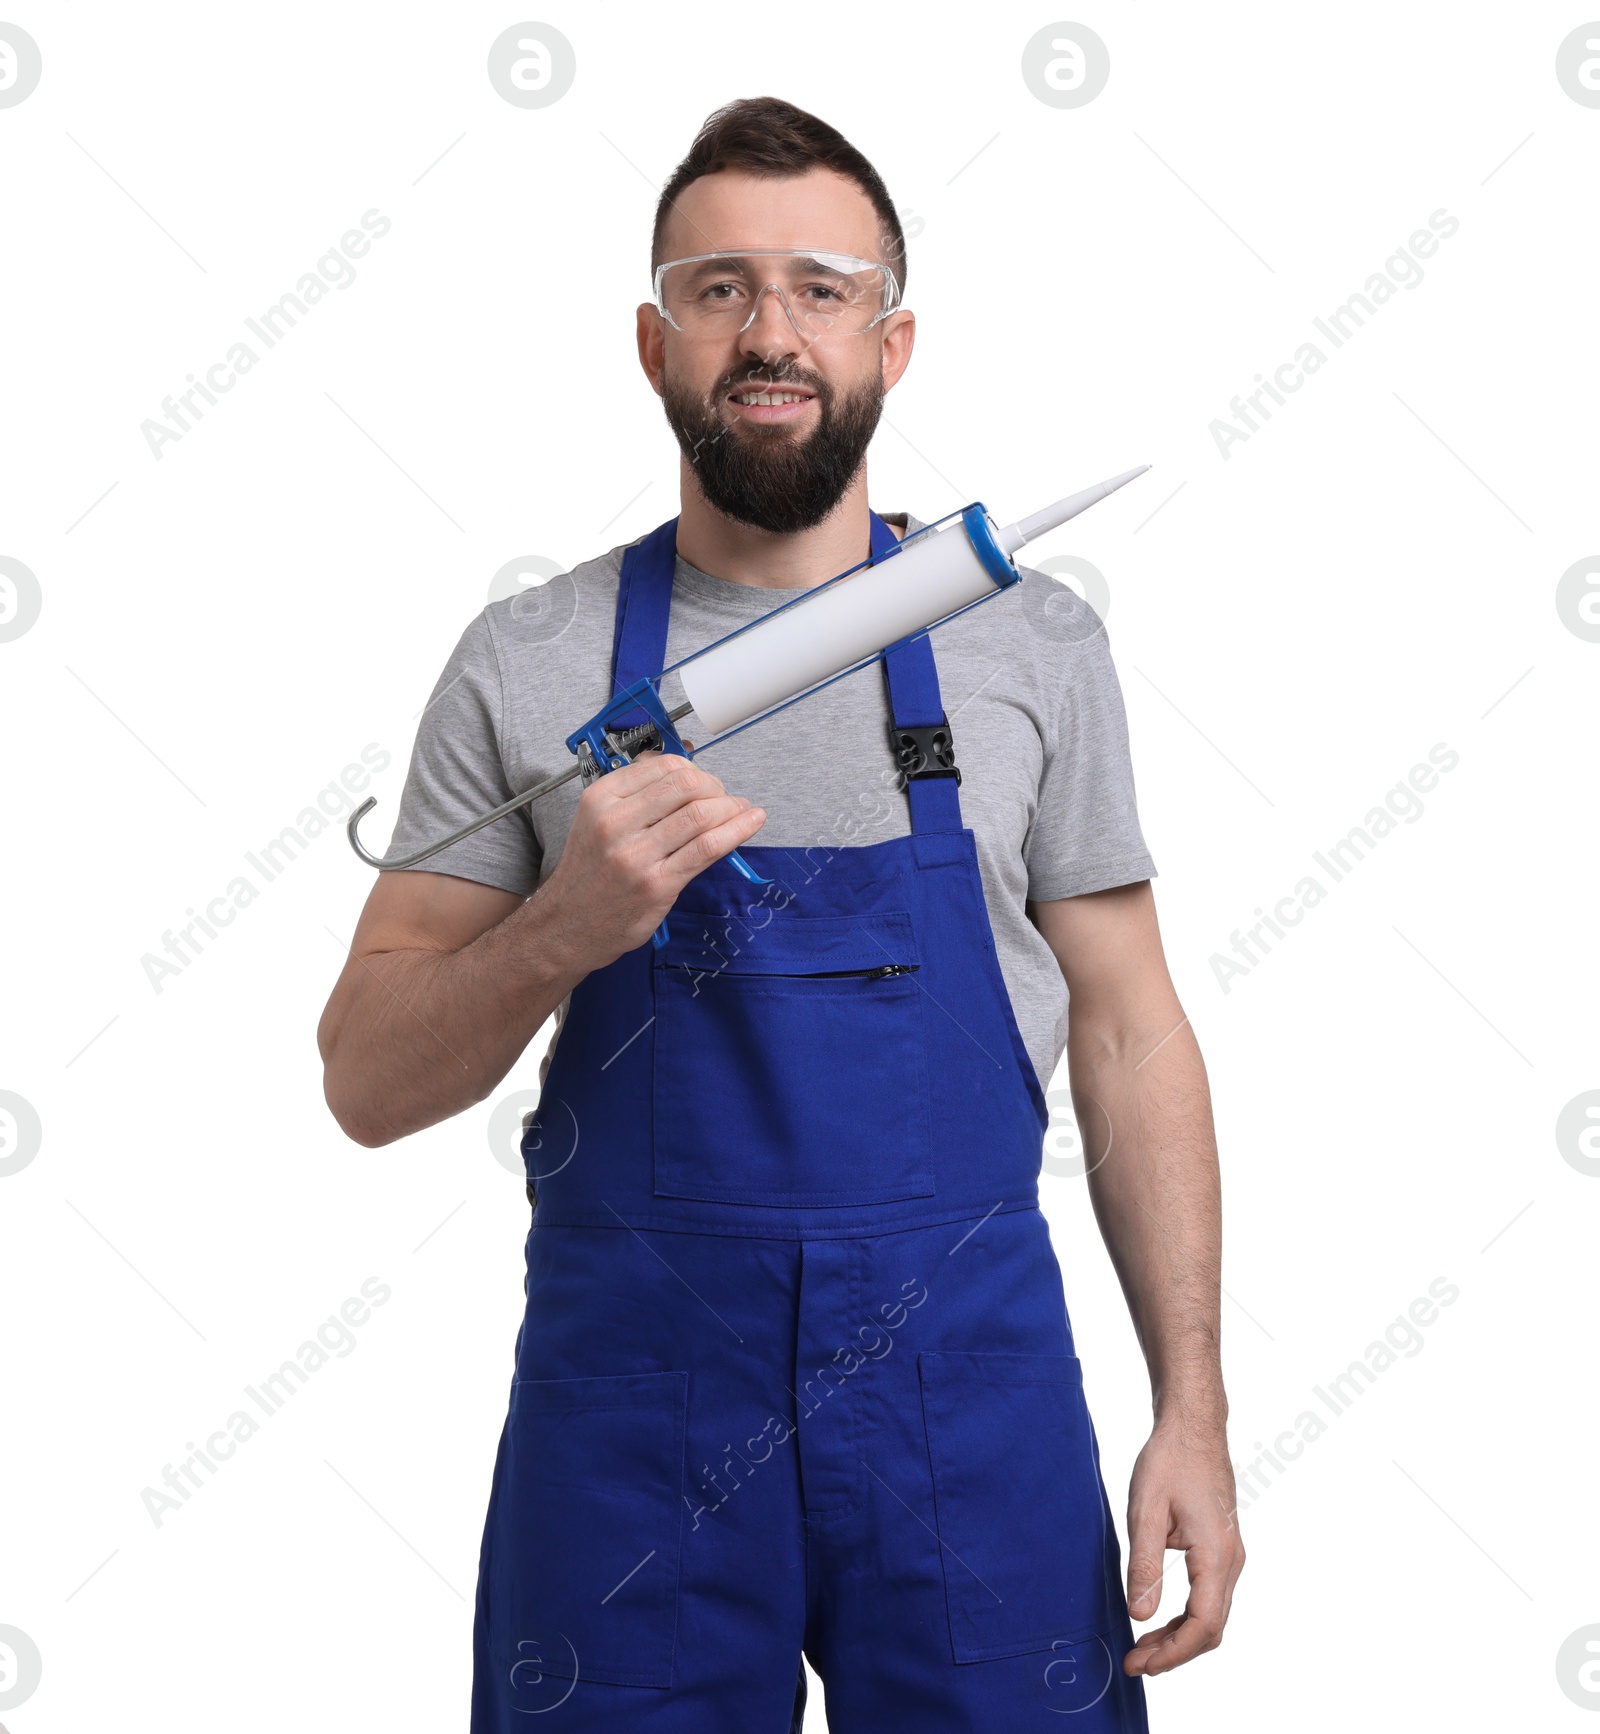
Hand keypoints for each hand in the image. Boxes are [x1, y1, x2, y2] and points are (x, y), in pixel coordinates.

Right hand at [536, 752, 765, 968]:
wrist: (569, 925)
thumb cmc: (590, 874)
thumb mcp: (597, 821)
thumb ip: (636, 794)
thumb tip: (683, 770)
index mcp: (601, 799)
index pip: (662, 766)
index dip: (695, 770)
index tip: (705, 782)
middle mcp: (616, 823)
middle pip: (686, 785)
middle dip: (716, 787)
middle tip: (724, 799)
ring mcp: (636, 855)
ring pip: (701, 815)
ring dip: (732, 808)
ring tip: (742, 810)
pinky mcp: (658, 884)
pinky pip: (708, 848)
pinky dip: (737, 830)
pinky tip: (751, 822)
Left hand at [1121, 1417, 1243, 1676]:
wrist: (1193, 1429)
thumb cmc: (1170, 1461)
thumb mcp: (1145, 1510)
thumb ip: (1144, 1564)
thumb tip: (1140, 1615)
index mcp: (1216, 1554)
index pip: (1203, 1624)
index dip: (1172, 1653)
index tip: (1140, 1664)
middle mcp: (1231, 1561)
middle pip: (1211, 1628)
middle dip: (1174, 1653)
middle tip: (1135, 1662)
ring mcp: (1230, 1556)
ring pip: (1212, 1615)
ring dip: (1180, 1638)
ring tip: (1143, 1648)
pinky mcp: (1221, 1550)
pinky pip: (1210, 1598)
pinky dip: (1186, 1618)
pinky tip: (1160, 1620)